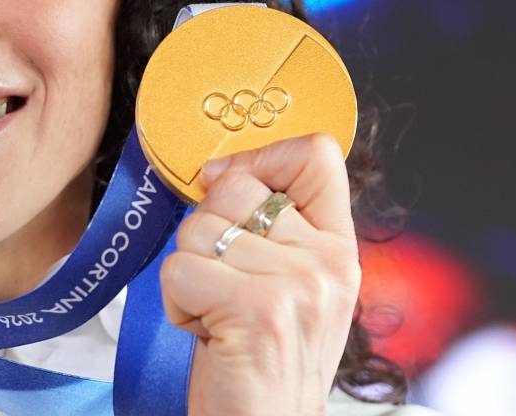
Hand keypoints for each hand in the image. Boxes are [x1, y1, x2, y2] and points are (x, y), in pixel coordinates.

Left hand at [161, 133, 360, 415]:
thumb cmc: (260, 361)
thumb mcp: (287, 286)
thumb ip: (271, 228)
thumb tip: (219, 170)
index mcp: (339, 250)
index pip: (316, 154)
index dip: (258, 159)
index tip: (230, 188)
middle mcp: (328, 263)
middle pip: (233, 187)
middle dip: (205, 235)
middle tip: (225, 289)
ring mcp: (297, 286)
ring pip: (197, 230)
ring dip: (189, 275)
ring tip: (219, 316)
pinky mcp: (259, 310)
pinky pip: (179, 269)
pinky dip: (176, 302)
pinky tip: (208, 333)